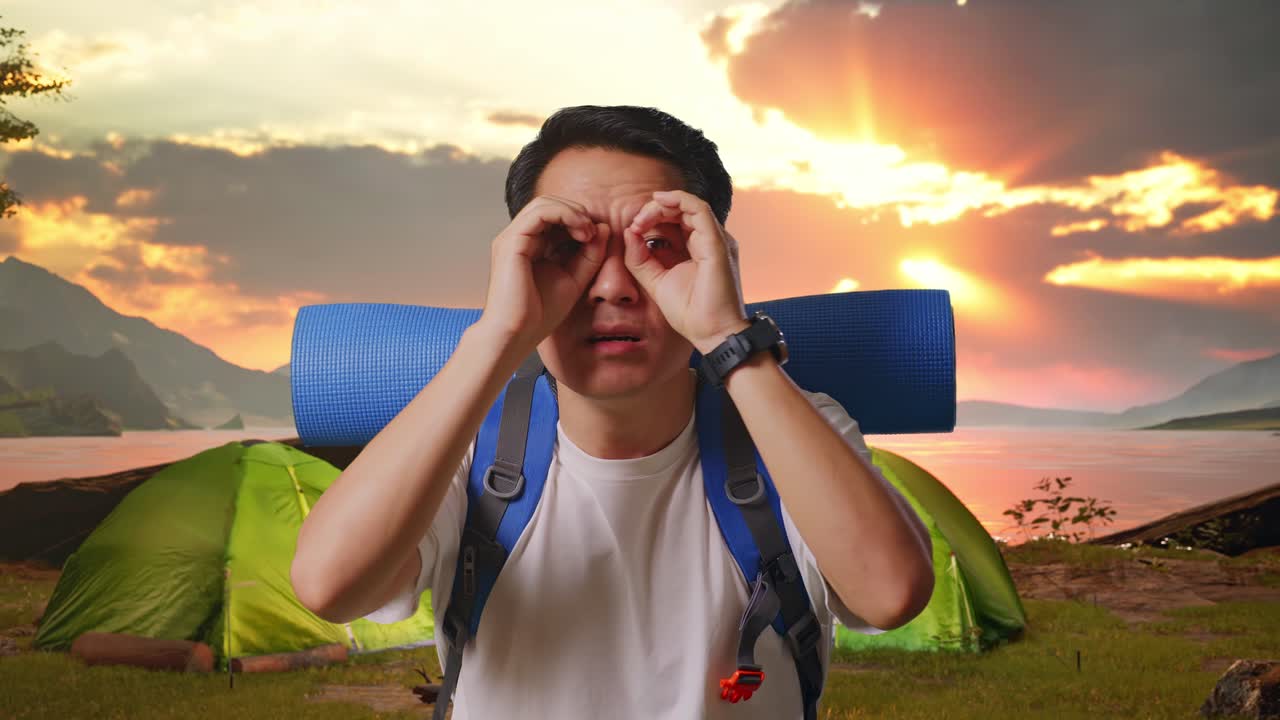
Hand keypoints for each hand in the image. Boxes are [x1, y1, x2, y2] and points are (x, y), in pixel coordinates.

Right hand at [477, 195, 607, 351]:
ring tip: (588, 232)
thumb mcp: (575, 278)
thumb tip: (603, 227)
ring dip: (572, 212)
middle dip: (577, 212)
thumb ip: (589, 255)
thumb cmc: (539, 314)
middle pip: (550, 204)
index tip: (598, 238)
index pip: (555, 217)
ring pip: (544, 203)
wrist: (517, 334)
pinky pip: (539, 212)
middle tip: (594, 232)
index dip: (580, 220)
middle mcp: (519, 237)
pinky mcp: (512, 241)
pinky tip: (580, 232)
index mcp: (530, 245)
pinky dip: (564, 215)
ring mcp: (512, 237)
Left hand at [623, 190, 747, 353]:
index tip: (632, 229)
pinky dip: (678, 201)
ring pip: (689, 205)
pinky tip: (657, 204)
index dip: (652, 218)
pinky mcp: (717, 243)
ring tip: (642, 217)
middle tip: (635, 221)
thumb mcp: (655, 281)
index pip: (675, 220)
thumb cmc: (690, 312)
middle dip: (655, 209)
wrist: (712, 333)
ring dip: (662, 205)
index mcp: (697, 248)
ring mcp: (715, 239)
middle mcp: (709, 240)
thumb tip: (629, 232)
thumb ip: (640, 259)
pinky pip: (699, 209)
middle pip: (682, 210)